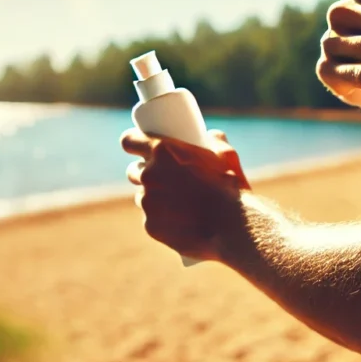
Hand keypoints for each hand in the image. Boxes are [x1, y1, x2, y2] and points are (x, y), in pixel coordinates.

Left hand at [122, 128, 249, 262]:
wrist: (232, 225)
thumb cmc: (230, 186)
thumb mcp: (226, 155)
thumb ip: (216, 141)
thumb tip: (211, 135)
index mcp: (162, 151)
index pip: (129, 140)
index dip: (132, 143)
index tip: (138, 147)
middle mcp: (149, 174)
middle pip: (133, 171)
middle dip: (144, 173)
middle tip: (164, 178)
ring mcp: (147, 202)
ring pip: (142, 197)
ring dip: (153, 198)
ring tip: (176, 203)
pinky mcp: (150, 225)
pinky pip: (151, 219)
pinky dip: (161, 220)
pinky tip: (179, 222)